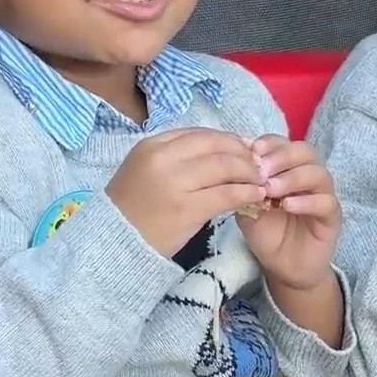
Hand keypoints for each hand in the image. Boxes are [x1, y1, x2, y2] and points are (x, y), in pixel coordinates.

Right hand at [106, 127, 263, 258]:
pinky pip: (226, 195)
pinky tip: (257, 196)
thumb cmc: (132, 208)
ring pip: (225, 167)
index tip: (245, 148)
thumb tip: (220, 150)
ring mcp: (175, 183)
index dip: (228, 139)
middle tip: (259, 164)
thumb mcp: (145, 169)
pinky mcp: (187, 209)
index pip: (200, 134)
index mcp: (152, 145)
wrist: (114, 242)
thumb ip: (176, 156)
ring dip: (249, 172)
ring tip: (261, 180)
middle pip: (216, 146)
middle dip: (243, 153)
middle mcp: (163, 158)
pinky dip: (246, 193)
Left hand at [238, 138, 340, 292]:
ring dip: (292, 177)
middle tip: (261, 171)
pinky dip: (306, 201)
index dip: (270, 144)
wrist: (282, 267)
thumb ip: (245, 188)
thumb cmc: (266, 233)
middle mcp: (308, 176)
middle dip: (281, 157)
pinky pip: (325, 202)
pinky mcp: (332, 216)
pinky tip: (287, 206)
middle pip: (305, 151)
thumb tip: (237, 166)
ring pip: (318, 173)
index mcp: (288, 168)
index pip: (284, 143)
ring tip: (271, 190)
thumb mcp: (247, 208)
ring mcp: (323, 194)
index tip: (251, 152)